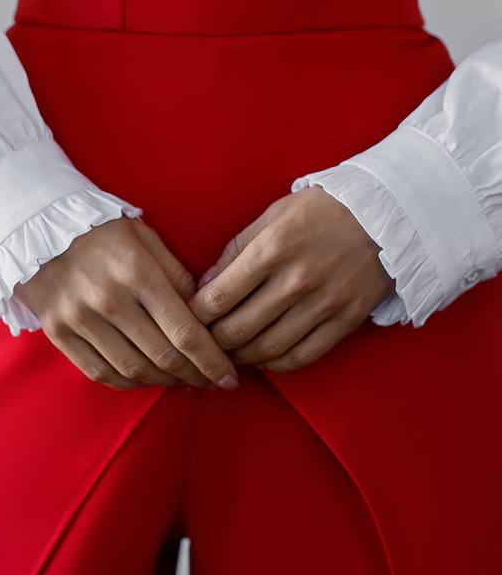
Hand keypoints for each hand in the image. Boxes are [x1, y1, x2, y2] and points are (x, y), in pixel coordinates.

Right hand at [12, 215, 240, 391]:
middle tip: (212, 381)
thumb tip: (206, 317)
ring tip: (183, 380)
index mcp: (136, 271)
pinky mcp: (58, 332)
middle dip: (196, 375)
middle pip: (163, 357)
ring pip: (134, 370)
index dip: (213, 362)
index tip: (230, 377)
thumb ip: (177, 277)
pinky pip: (101, 373)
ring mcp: (79, 319)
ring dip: (165, 382)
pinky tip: (147, 378)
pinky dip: (129, 383)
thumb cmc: (100, 231)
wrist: (35, 226)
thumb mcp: (145, 238)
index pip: (185, 332)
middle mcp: (107, 299)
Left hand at [187, 187, 396, 372]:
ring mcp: (323, 303)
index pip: (220, 296)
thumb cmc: (322, 210)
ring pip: (269, 348)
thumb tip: (205, 285)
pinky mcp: (346, 320)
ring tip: (229, 353)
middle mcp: (296, 280)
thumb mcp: (272, 215)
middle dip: (213, 342)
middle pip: (239, 329)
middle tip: (203, 343)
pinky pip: (304, 356)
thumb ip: (236, 250)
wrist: (387, 214)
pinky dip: (277, 364)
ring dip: (242, 357)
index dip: (196, 315)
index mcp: (272, 249)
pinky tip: (263, 359)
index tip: (187, 319)